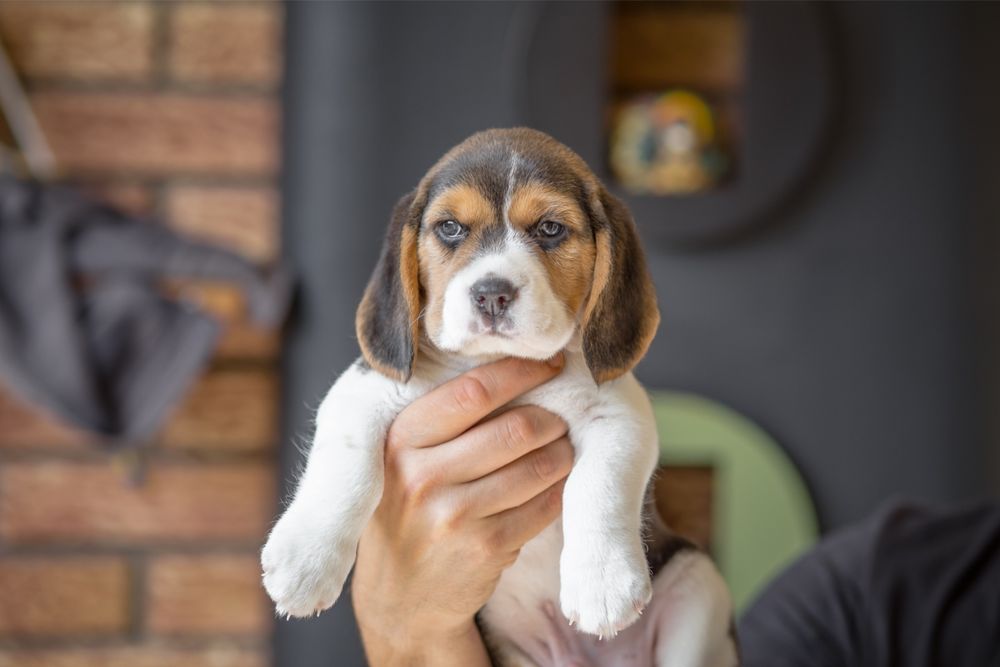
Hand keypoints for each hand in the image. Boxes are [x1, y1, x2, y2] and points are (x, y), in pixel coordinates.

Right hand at [352, 355, 571, 665]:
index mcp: (400, 439)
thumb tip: (516, 366)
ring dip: (562, 453)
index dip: (521, 372)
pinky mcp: (486, 548)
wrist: (399, 595)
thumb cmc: (408, 508)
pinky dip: (559, 490)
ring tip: (562, 448)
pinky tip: (555, 484)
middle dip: (551, 418)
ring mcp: (454, 516)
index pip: (474, 391)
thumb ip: (443, 418)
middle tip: (560, 417)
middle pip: (515, 428)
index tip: (549, 363)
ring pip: (537, 466)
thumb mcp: (402, 458)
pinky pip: (544, 506)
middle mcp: (422, 476)